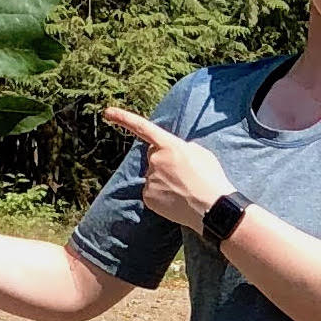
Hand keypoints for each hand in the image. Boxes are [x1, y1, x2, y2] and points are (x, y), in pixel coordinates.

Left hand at [103, 106, 236, 231]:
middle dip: (164, 162)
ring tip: (185, 188)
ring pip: (153, 176)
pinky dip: (162, 195)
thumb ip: (182, 147)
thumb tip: (174, 152)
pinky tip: (177, 199)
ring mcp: (150, 179)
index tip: (107, 112)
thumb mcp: (201, 153)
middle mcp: (155, 160)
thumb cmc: (211, 178)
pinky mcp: (148, 197)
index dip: (123, 118)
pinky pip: (152, 192)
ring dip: (165, 180)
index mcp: (169, 145)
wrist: (212, 208)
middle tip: (184, 174)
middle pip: (154, 156)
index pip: (142, 127)